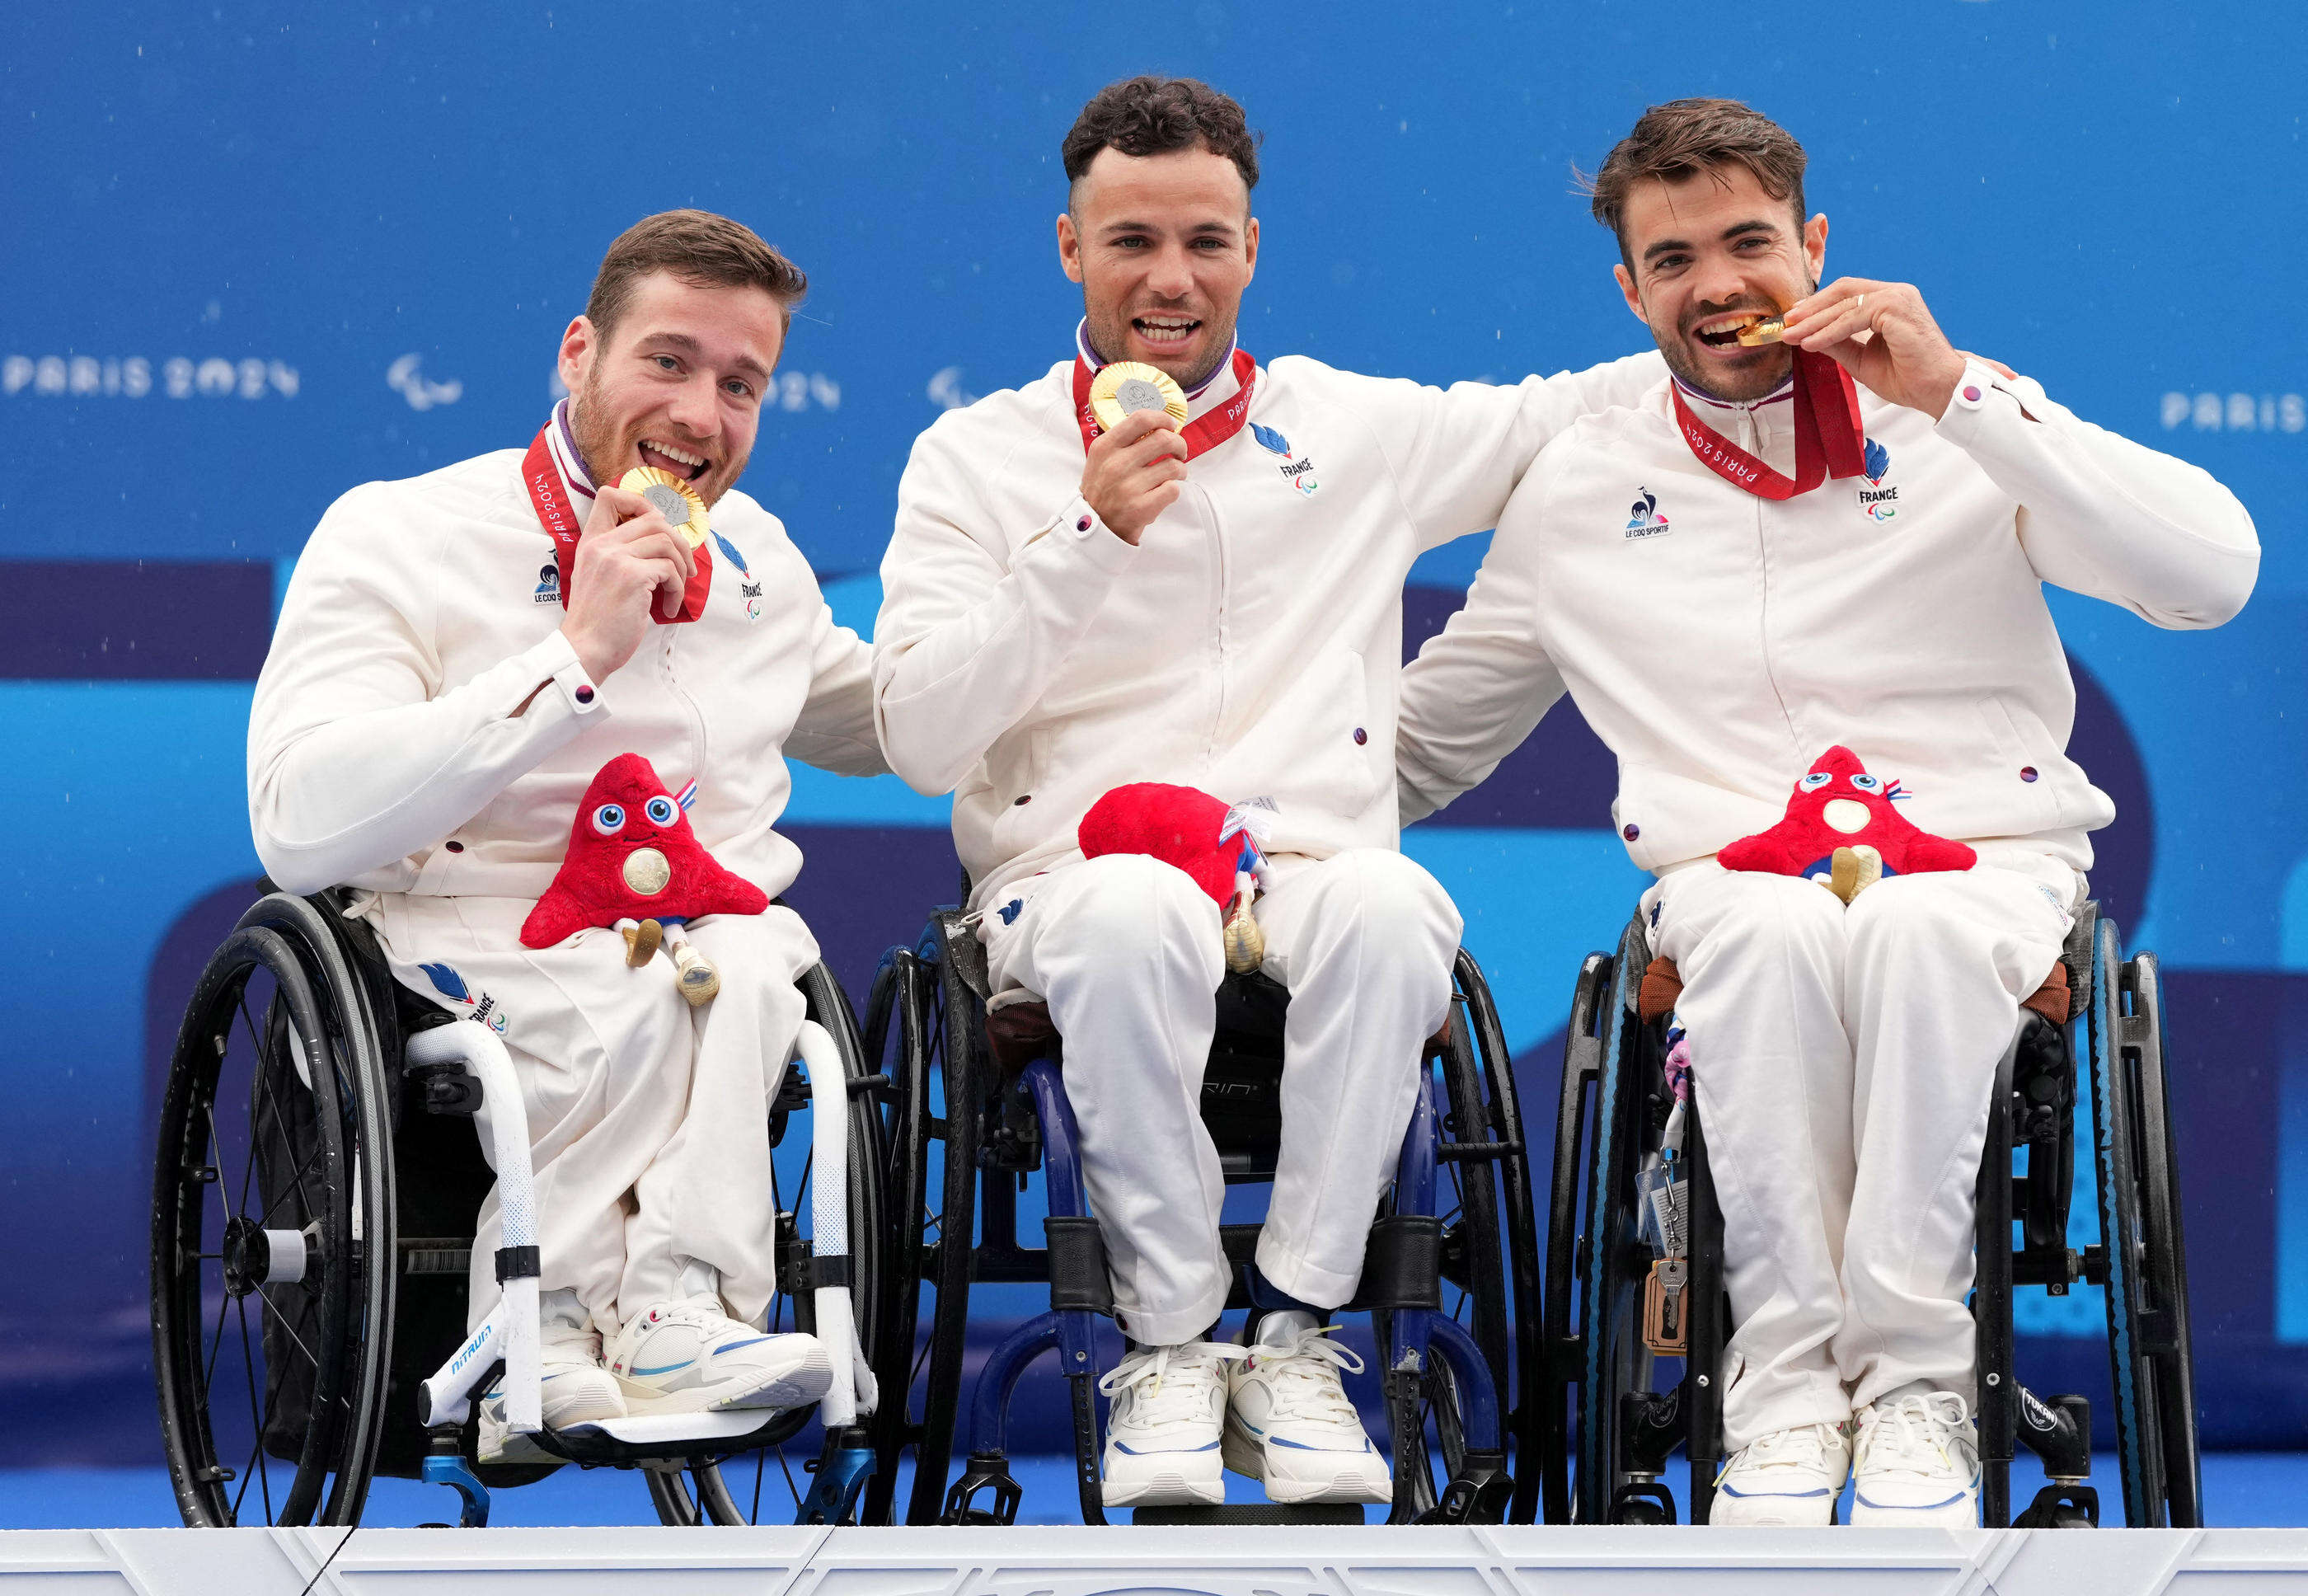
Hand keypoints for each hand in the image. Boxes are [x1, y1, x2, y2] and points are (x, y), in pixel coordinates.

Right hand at [558, 484, 696, 680]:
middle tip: (685, 568)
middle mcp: (602, 545)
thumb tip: (661, 539)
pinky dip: (678, 590)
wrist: (585, 649)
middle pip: (654, 518)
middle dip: (679, 541)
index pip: (609, 496)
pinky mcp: (633, 577)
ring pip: (667, 542)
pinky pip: (671, 571)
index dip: (641, 504)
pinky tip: (668, 608)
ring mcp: (617, 559)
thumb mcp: (598, 576)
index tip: (658, 529)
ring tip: (676, 590)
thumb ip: (618, 554)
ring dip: (682, 568)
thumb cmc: (597, 619)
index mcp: (591, 541)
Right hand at [1080, 408, 1187, 544]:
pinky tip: (1165, 492)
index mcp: (1105, 447)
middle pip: (1164, 439)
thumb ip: (1124, 441)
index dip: (1163, 418)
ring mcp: (1128, 487)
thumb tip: (1160, 426)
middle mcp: (1116, 464)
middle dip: (1179, 445)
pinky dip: (1174, 490)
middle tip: (1179, 453)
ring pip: (1174, 466)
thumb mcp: (1101, 459)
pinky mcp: (1141, 508)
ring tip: (1175, 475)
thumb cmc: (1103, 489)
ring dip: (1181, 469)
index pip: (1141, 419)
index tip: (1171, 425)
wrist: (1093, 527)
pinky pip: (1173, 489)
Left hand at [1780, 277, 1968, 419]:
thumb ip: (1837, 343)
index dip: (1818, 304)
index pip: (1847, 293)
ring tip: (1791, 336)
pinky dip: (1828, 331)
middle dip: (1810, 308)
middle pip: (1843, 290)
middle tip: (1785, 323)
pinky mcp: (1896, 308)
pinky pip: (1852, 318)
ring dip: (1813, 321)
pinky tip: (1811, 343)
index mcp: (1889, 300)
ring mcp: (1897, 297)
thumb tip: (1807, 335)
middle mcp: (1895, 293)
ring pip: (1844, 304)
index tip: (1794, 319)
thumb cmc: (1906, 376)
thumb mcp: (1860, 358)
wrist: (1936, 390)